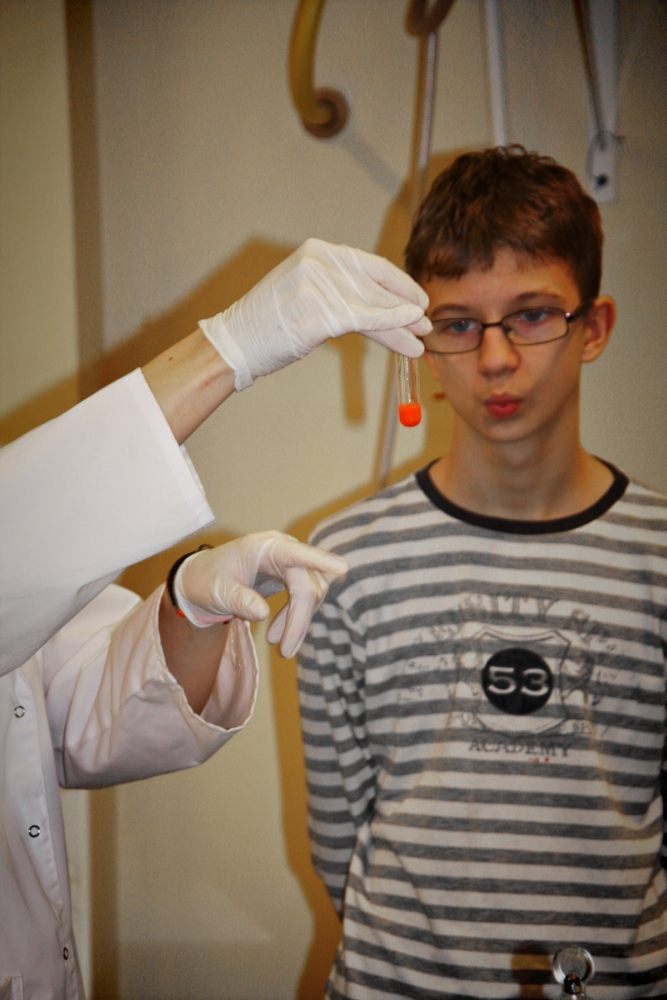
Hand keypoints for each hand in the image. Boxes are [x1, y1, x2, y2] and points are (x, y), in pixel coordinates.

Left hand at [173, 531, 347, 657]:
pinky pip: (305, 596)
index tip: (343, 568)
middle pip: (308, 584)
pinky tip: (279, 635)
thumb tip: (262, 613)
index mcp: (264, 547)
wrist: (200, 580)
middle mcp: (283, 550)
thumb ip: (239, 600)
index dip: (320, 561)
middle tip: (285, 652)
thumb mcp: (218, 592)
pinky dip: (296, 618)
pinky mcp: (291, 574)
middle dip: (300, 619)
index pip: (297, 554)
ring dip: (298, 621)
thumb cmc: (207, 581)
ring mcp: (289, 561)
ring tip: (277, 645)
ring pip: (311, 592)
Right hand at [199, 238, 431, 390]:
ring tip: (422, 338)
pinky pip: (364, 320)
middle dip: (405, 307)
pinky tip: (409, 331)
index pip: (370, 265)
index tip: (418, 300)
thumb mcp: (305, 293)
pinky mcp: (319, 314)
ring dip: (402, 324)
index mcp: (318, 250)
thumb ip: (340, 291)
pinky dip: (390, 325)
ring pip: (372, 306)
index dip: (399, 284)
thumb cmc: (269, 324)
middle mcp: (320, 261)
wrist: (236, 342)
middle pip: (375, 287)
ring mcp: (319, 286)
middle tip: (427, 323)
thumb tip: (380, 305)